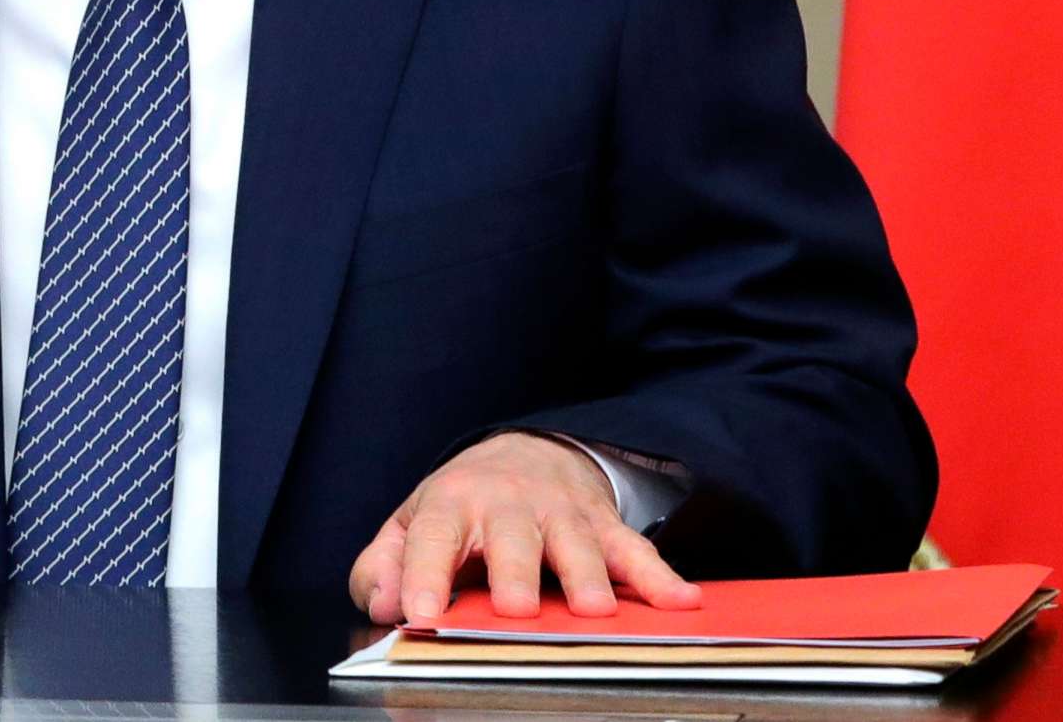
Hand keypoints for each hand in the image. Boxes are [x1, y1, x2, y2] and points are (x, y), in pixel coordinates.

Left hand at [349, 431, 700, 623]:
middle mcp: (508, 504)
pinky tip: (681, 600)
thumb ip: (384, 564)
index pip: (432, 537)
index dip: (423, 573)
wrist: (527, 451)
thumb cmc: (463, 503)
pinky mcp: (603, 526)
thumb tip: (382, 603)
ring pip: (576, 543)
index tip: (420, 612)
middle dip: (515, 573)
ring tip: (593, 610)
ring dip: (587, 575)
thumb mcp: (413, 524)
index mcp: (452, 504)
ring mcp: (561, 514)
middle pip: (511, 537)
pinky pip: (635, 550)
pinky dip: (659, 575)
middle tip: (514, 609)